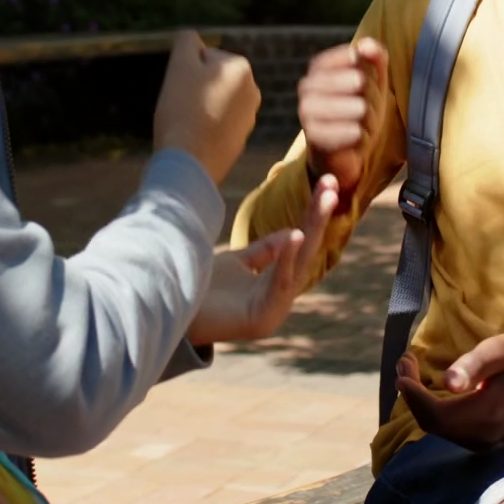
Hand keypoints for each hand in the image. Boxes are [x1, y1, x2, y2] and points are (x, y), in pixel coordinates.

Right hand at [154, 29, 260, 182]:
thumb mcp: (180, 65)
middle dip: (195, 88)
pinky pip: (216, 126)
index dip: (186, 71)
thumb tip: (193, 38)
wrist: (189, 164)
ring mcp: (249, 119)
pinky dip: (205, 128)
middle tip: (183, 106)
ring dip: (199, 108)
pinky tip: (195, 139)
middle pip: (210, 80)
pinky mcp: (239, 141)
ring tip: (188, 123)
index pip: (203, 57)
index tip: (182, 89)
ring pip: (213, 102)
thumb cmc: (183, 111)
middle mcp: (253, 91)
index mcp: (242, 68)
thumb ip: (187, 41)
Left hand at [187, 175, 339, 345]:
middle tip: (332, 185)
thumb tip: (295, 230)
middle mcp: (279, 299)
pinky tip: (296, 235)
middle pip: (305, 252)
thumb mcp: (238, 262)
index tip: (327, 183)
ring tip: (325, 201)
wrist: (171, 315)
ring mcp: (273, 312)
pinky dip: (288, 259)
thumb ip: (265, 250)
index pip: (301, 244)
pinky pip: (280, 284)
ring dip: (311, 229)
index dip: (313, 215)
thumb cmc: (200, 290)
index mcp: (276, 286)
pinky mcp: (262, 320)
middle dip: (318, 217)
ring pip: (299, 265)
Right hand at [297, 37, 388, 193]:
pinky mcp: (312, 137)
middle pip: (322, 82)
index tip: (356, 57)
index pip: (323, 62)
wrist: (350, 148)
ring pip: (318, 106)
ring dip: (344, 107)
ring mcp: (307, 114)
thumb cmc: (361, 108)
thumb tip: (365, 44)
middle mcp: (308, 91)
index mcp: (320, 73)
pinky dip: (341, 132)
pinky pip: (321, 132)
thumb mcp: (375, 81)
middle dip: (344, 83)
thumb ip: (375, 58)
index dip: (339, 58)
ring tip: (362, 111)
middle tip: (362, 86)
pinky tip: (357, 132)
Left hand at [396, 334, 503, 450]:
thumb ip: (473, 365)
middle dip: (411, 393)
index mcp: (487, 414)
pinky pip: (446, 428)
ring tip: (410, 369)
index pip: (436, 413)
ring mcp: (481, 442)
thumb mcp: (499, 351)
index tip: (404, 362)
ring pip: (436, 427)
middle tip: (405, 361)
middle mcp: (482, 436)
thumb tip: (449, 382)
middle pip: (432, 422)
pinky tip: (426, 388)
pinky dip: (430, 408)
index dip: (413, 393)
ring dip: (418, 400)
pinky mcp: (478, 441)